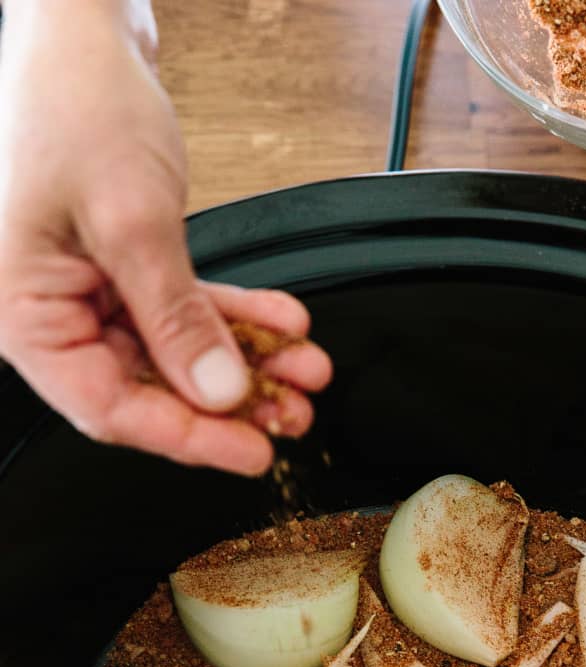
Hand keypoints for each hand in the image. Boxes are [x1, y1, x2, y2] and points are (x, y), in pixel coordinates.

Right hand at [0, 1, 331, 475]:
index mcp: (24, 314)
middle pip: (148, 389)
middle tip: (292, 416)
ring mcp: (88, 293)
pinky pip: (185, 311)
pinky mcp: (124, 270)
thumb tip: (218, 391)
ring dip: (246, 363)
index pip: (108, 408)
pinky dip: (236, 317)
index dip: (186, 439)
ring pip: (176, 355)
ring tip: (304, 370)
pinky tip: (284, 324)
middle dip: (229, 403)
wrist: (79, 33)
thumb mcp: (131, 219)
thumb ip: (177, 316)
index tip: (250, 452)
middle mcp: (52, 313)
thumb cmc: (73, 103)